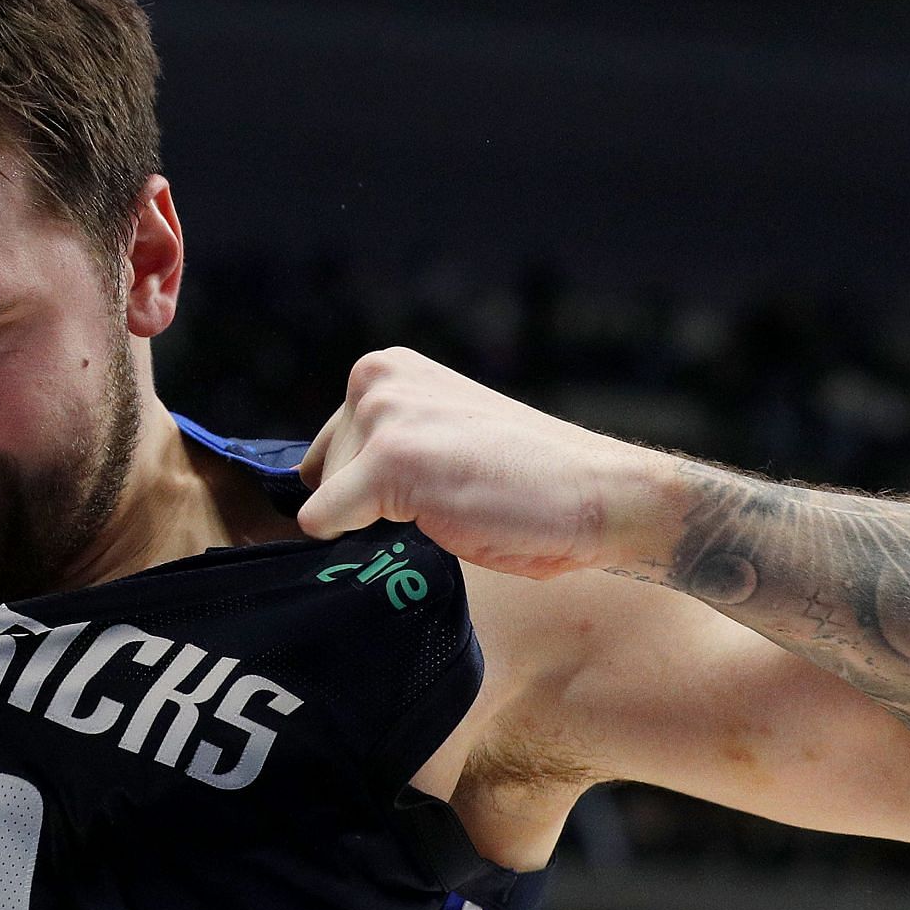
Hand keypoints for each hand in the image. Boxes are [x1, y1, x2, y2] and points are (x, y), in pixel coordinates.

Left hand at [296, 348, 671, 580]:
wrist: (598, 493)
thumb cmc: (524, 479)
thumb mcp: (437, 436)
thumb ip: (381, 442)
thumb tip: (312, 495)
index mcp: (386, 368)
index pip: (327, 448)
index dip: (366, 485)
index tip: (430, 480)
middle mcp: (375, 378)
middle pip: (319, 474)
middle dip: (369, 500)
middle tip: (447, 492)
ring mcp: (381, 416)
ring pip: (324, 499)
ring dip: (379, 518)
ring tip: (450, 500)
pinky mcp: (387, 461)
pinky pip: (324, 522)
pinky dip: (360, 540)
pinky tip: (433, 517)